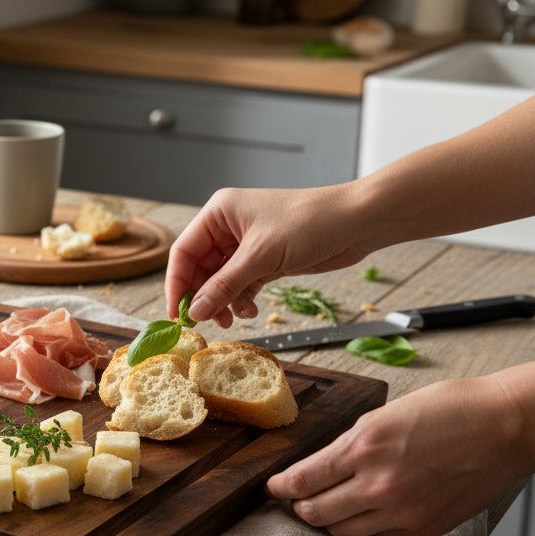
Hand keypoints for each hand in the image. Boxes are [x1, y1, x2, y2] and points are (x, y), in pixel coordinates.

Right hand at [165, 184, 371, 325]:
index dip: (177, 283)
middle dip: (203, 296)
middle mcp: (229, 227)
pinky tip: (250, 310)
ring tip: (232, 318)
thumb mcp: (261, 256)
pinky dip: (242, 299)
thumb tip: (194, 311)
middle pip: (200, 268)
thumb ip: (224, 285)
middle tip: (205, 322)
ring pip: (221, 280)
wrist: (357, 222)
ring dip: (224, 301)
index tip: (177, 313)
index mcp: (219, 213)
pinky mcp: (266, 259)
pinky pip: (242, 284)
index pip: (184, 251)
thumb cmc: (309, 223)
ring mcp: (247, 244)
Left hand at [266, 370, 534, 535]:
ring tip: (329, 506)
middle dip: (299, 506)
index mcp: (365, 448)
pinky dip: (364, 528)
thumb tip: (322, 464)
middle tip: (297, 498)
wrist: (506, 427)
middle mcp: (379, 485)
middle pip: (314, 514)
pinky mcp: (423, 528)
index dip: (280, 487)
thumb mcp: (386, 414)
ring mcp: (402, 512)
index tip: (272, 487)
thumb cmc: (453, 410)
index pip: (303, 480)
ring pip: (342, 532)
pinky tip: (366, 513)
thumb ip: (351, 443)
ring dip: (329, 520)